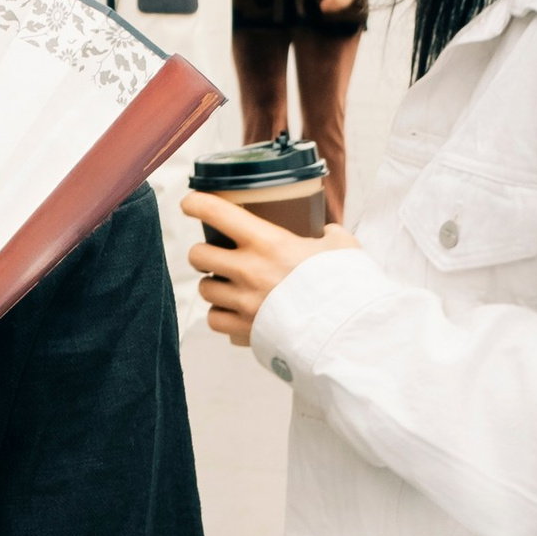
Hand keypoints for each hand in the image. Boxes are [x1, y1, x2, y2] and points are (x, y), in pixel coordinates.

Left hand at [183, 186, 355, 338]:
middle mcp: (249, 270)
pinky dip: (220, 315)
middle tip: (216, 254)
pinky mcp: (245, 330)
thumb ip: (330, 237)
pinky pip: (214, 319)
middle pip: (197, 255)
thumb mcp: (341, 249)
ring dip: (213, 285)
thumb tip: (327, 234)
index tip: (191, 202)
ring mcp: (244, 301)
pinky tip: (234, 311)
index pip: (218, 212)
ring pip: (204, 289)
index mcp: (268, 243)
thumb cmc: (344, 287)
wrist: (345, 332)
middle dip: (203, 253)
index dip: (197, 203)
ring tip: (229, 285)